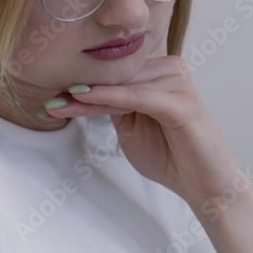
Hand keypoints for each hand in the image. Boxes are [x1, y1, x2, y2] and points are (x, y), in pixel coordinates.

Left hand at [44, 40, 247, 206]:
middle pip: (117, 75)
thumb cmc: (170, 155)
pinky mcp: (181, 101)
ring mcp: (178, 82)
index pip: (116, 72)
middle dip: (81, 87)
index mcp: (160, 70)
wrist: (203, 184)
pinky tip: (84, 99)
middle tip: (49, 100)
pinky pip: (137, 96)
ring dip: (90, 95)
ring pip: (123, 83)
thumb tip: (80, 90)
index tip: (52, 93)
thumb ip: (113, 105)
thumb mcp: (130, 126)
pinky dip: (109, 98)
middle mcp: (171, 68)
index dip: (84, 81)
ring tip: (60, 105)